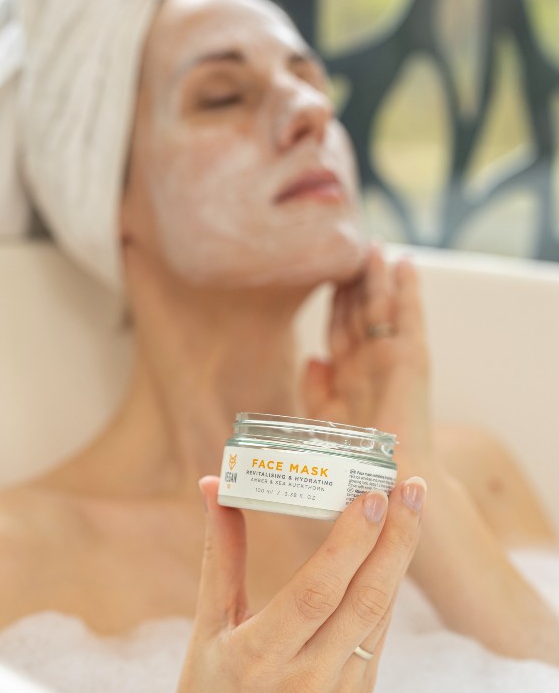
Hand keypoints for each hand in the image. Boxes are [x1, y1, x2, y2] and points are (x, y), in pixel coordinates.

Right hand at [178, 475, 426, 692]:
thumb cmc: (213, 685)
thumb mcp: (209, 624)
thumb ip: (220, 555)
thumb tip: (215, 486)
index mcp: (261, 655)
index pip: (316, 592)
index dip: (349, 544)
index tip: (372, 495)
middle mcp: (309, 677)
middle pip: (367, 600)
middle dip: (396, 538)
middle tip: (409, 486)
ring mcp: (340, 690)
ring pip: (381, 615)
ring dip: (399, 557)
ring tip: (409, 506)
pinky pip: (380, 632)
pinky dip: (389, 585)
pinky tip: (393, 551)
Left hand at [302, 244, 432, 478]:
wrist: (386, 481)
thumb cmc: (355, 458)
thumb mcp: (323, 418)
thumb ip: (315, 388)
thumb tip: (313, 357)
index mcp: (348, 373)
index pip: (339, 325)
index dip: (334, 299)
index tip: (323, 269)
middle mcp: (370, 360)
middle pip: (359, 309)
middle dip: (354, 280)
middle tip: (349, 245)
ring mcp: (392, 356)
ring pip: (381, 305)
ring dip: (378, 276)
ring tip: (372, 246)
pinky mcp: (412, 358)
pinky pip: (409, 316)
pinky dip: (408, 289)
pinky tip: (405, 263)